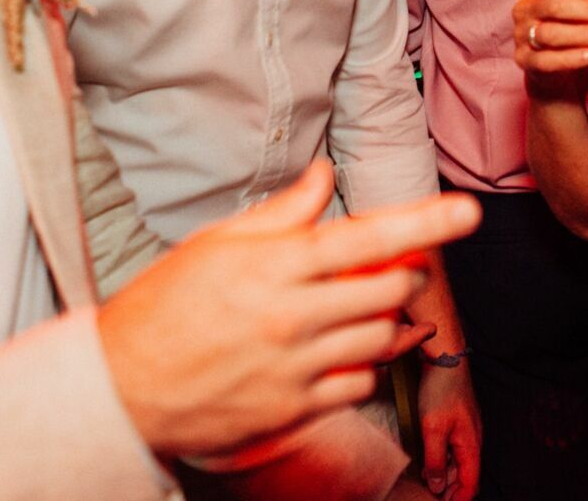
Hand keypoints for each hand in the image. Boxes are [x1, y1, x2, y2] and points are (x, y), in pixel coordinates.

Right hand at [96, 160, 481, 458]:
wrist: (120, 388)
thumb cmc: (162, 306)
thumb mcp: (215, 244)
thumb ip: (281, 213)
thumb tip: (324, 176)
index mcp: (274, 266)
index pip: (368, 238)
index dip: (425, 223)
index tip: (468, 212)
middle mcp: (292, 316)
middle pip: (387, 289)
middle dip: (403, 273)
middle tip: (390, 266)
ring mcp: (296, 368)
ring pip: (381, 338)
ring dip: (389, 319)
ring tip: (368, 308)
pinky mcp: (294, 410)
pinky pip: (360, 384)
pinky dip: (365, 364)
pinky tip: (344, 351)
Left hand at [417, 360, 479, 498]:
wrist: (446, 358)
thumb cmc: (441, 389)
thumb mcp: (433, 428)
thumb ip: (435, 460)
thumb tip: (438, 486)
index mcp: (471, 444)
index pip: (471, 483)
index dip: (459, 499)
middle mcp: (473, 439)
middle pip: (466, 475)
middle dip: (452, 490)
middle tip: (432, 498)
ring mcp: (467, 429)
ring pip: (460, 462)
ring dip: (447, 475)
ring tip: (429, 484)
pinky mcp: (459, 421)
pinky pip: (455, 448)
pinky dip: (444, 460)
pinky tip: (430, 460)